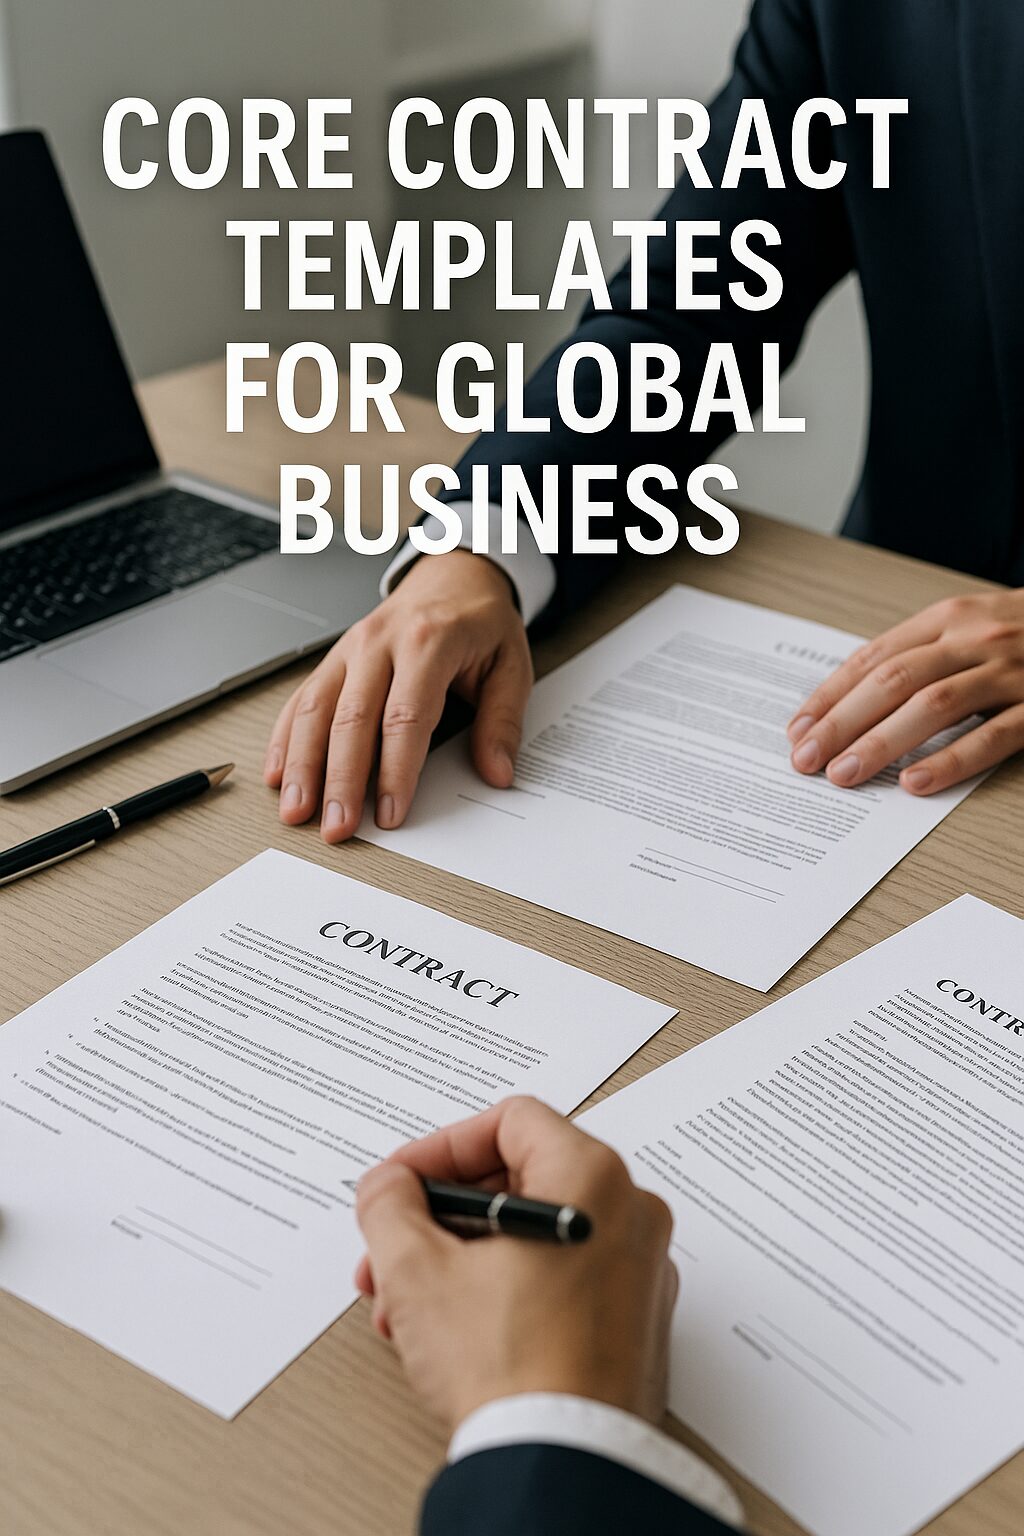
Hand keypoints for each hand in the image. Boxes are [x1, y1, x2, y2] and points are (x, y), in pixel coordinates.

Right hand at [264, 551, 531, 841]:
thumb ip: (503, 722)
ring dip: (302, 766)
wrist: (453, 576)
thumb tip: (497, 773)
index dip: (395, 771)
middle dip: (340, 780)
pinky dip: (285, 740)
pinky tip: (277, 775)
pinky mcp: (333, 659)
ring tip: (296, 811)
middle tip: (338, 827)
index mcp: (429, 641)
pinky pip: (301, 700)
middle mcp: (380, 642)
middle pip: (351, 719)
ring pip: (315, 710)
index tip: (390, 813)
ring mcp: (349, 650)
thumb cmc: (480, 623)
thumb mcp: (512, 665)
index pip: (406, 717)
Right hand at [354, 1096, 676, 1432]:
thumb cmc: (511, 1369)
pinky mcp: (636, 1323)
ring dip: (462, 1260)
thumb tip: (387, 1186)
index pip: (509, 1121)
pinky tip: (457, 1332)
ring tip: (411, 1307)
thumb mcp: (418, 1271)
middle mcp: (630, 1214)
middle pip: (520, 1180)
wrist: (561, 1466)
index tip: (402, 1184)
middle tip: (395, 1250)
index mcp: (592, 1177)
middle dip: (441, 1217)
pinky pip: (564, 1278)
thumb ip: (390, 1206)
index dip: (441, 1148)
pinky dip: (507, 1289)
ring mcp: (640, 1272)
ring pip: (536, 1235)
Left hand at [788, 590, 1023, 793]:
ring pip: (933, 705)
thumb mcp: (971, 627)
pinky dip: (950, 761)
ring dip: (881, 742)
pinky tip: (915, 783)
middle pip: (892, 680)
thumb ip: (920, 655)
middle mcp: (974, 639)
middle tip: (806, 759)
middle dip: (841, 723)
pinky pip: (992, 737)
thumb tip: (851, 700)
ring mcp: (1010, 673)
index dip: (830, 695)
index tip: (797, 729)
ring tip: (845, 774)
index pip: (873, 658)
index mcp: (949, 619)